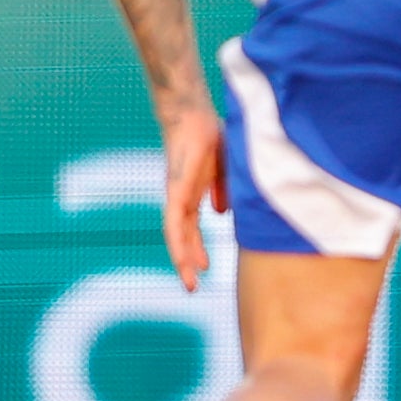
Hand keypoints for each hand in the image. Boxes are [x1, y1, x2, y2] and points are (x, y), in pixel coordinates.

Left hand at [160, 104, 226, 292]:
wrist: (191, 115)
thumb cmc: (209, 134)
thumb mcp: (226, 168)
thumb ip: (224, 190)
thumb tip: (224, 213)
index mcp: (193, 194)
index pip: (193, 227)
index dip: (198, 247)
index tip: (205, 267)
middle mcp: (181, 198)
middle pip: (184, 236)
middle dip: (189, 261)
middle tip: (193, 285)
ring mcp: (176, 196)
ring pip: (177, 235)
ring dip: (183, 260)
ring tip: (190, 283)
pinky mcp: (175, 191)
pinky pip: (174, 223)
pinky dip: (178, 243)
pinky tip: (182, 259)